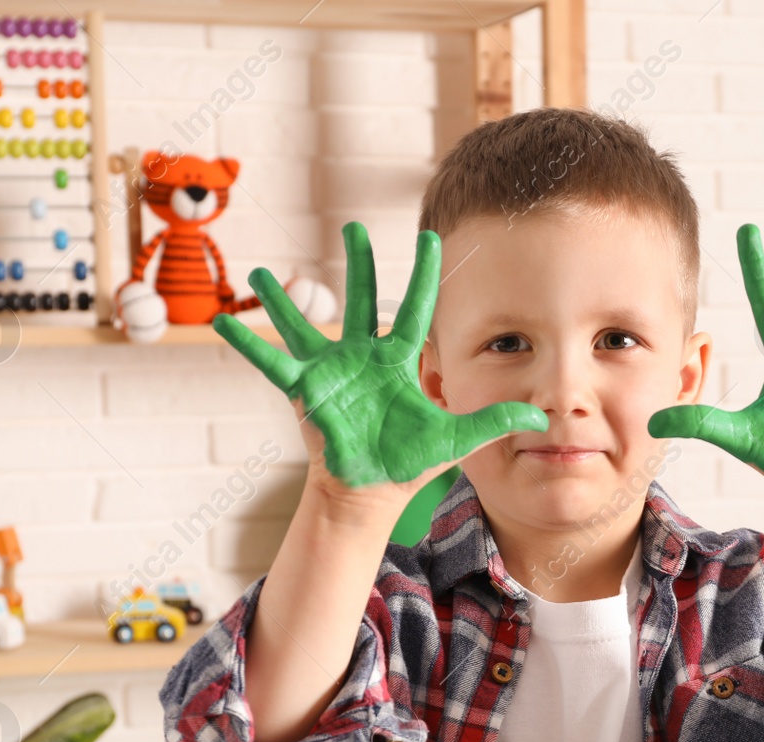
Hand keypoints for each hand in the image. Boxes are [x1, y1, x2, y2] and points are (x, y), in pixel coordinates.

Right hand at [213, 222, 546, 488]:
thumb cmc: (409, 462)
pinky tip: (220, 322)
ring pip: (307, 326)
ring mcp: (330, 372)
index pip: (417, 311)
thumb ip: (494, 422)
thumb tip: (543, 417)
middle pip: (363, 301)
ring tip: (261, 271)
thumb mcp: (456, 439)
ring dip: (284, 299)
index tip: (430, 238)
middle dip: (360, 265)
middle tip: (355, 228)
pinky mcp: (303, 390)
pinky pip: (270, 363)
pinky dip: (246, 343)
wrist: (371, 491)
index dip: (425, 276)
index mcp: (398, 362)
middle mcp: (362, 358)